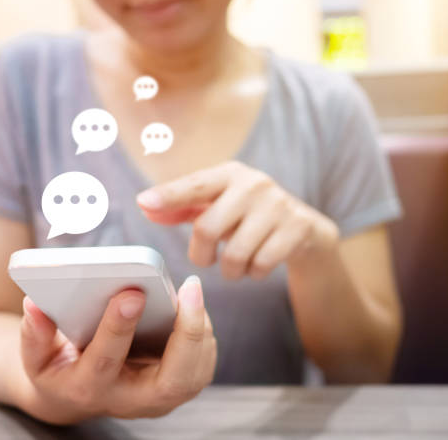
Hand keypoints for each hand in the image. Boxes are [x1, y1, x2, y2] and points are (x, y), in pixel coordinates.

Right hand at [17, 276, 216, 424]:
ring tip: (191, 291)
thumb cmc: (59, 366)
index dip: (117, 327)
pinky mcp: (175, 392)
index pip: (104, 361)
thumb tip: (34, 304)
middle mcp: (128, 402)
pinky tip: (194, 307)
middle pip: (170, 382)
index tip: (131, 291)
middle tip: (190, 288)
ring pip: (193, 375)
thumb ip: (34, 333)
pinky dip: (203, 336)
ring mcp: (156, 402)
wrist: (77, 395)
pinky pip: (201, 367)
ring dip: (198, 331)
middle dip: (186, 333)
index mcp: (87, 389)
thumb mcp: (37, 356)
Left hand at [136, 161, 337, 279]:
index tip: (143, 202)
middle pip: (207, 228)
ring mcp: (278, 205)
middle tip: (207, 259)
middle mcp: (255, 184)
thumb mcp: (219, 207)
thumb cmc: (249, 217)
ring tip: (237, 264)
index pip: (194, 185)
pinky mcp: (297, 228)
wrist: (305, 230)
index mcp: (231, 174)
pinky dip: (254, 273)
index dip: (169, 195)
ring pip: (235, 254)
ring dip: (231, 270)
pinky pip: (261, 265)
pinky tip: (258, 264)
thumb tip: (145, 205)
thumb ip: (183, 207)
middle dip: (201, 254)